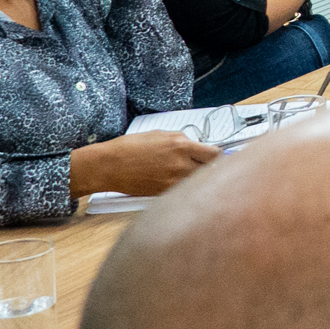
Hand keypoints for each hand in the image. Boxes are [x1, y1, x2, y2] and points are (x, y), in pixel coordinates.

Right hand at [72, 130, 216, 198]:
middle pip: (211, 171)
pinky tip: (177, 184)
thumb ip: (183, 141)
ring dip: (199, 180)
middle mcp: (181, 165)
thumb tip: (198, 147)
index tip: (217, 156)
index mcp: (181, 146)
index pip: (215, 154)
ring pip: (198, 183)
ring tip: (189, 176)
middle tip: (207, 168)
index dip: (219, 156)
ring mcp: (174, 181)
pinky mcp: (165, 193)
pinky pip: (183, 192)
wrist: (110, 165)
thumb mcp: (162, 135)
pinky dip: (184, 188)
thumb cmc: (131, 147)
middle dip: (211, 169)